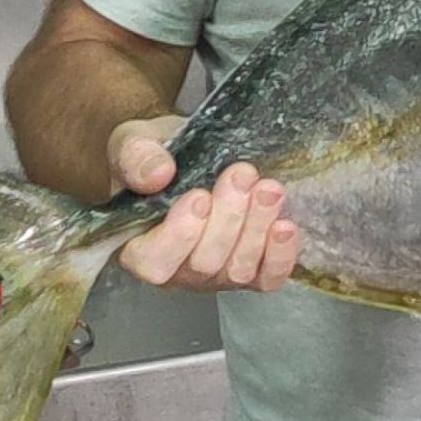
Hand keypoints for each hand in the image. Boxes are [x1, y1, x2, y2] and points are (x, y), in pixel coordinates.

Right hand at [108, 117, 299, 292]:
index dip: (179, 235)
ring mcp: (217, 274)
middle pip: (204, 263)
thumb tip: (156, 175)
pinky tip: (285, 226)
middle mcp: (178, 270)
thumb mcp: (135, 142)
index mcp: (140, 246)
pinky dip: (280, 256)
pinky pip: (268, 278)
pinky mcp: (253, 270)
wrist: (197, 151)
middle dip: (228, 218)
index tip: (199, 196)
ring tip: (268, 189)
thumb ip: (136, 157)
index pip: (154, 262)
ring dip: (256, 228)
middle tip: (241, 174)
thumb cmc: (160, 154)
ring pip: (238, 270)